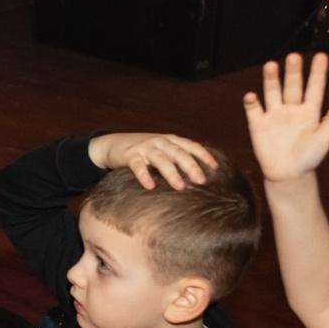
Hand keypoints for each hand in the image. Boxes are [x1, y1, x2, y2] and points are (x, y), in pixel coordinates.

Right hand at [89, 131, 216, 188]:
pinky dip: (144, 175)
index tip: (215, 168)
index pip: (191, 146)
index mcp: (171, 140)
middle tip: (201, 181)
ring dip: (171, 173)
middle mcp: (160, 141)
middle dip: (191, 167)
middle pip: (179, 153)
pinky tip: (150, 186)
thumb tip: (199, 176)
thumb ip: (177, 157)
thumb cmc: (142, 151)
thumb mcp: (162, 150)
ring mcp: (144, 147)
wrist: (112, 144)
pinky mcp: (129, 155)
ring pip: (161, 159)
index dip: (204, 156)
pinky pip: (138, 165)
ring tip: (180, 187)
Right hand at [243, 53, 328, 183]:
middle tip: (294, 57)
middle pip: (292, 86)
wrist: (288, 175)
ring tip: (271, 65)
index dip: (318, 72)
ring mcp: (274, 115)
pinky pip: (254, 110)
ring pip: (272, 92)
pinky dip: (251, 103)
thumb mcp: (324, 138)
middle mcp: (291, 108)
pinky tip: (252, 96)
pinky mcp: (258, 124)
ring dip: (271, 80)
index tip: (321, 56)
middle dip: (293, 71)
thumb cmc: (309, 158)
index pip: (315, 88)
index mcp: (310, 111)